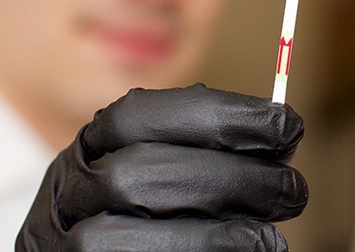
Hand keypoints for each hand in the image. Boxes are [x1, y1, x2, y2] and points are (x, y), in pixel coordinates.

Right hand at [16, 84, 307, 251]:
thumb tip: (278, 131)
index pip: (137, 116)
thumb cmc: (150, 220)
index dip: (217, 115)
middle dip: (228, 176)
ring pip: (124, 233)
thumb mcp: (162, 171)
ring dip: (215, 232)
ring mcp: (62, 242)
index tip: (286, 126)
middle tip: (292, 189)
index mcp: (89, 147)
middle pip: (136, 173)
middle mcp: (66, 192)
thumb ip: (202, 150)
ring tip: (272, 238)